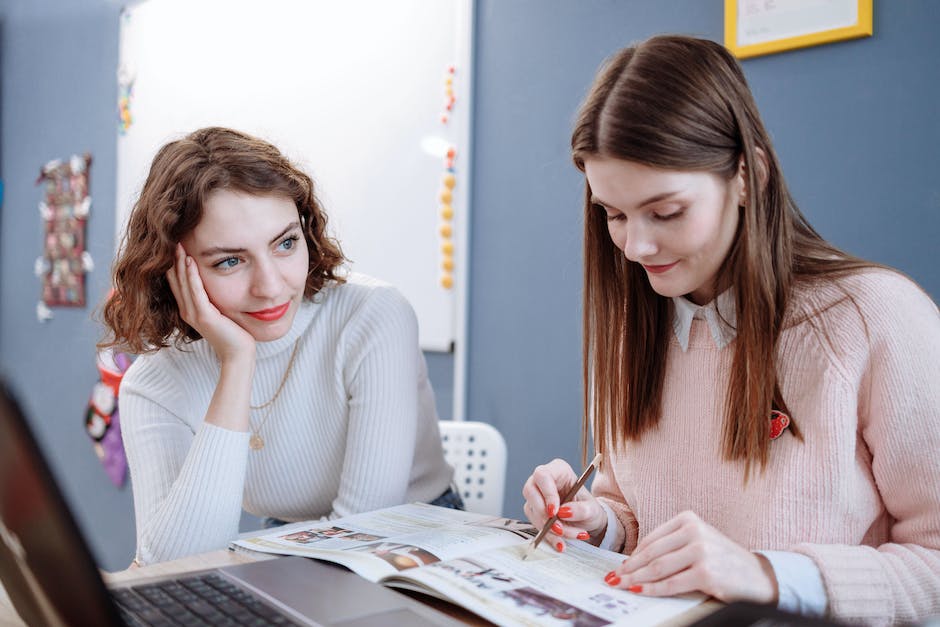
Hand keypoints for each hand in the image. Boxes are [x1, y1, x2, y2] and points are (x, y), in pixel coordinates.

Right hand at [165, 243, 254, 363]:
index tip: (176, 244)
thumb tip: (218, 283)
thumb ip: (214, 299)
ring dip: (179, 263)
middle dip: (173, 259)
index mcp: (190, 309)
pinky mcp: (204, 316)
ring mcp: (194, 314)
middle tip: (173, 238)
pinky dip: (191, 276)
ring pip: (183, 283)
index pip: (178, 282)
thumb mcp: (221, 311)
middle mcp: (188, 311)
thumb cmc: (234, 333)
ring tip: (178, 244)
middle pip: (176, 280)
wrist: (238, 354)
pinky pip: (195, 292)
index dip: (174, 264)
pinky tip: (189, 261)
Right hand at [522, 459, 607, 551]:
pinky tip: (561, 543)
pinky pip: (535, 524)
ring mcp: (536, 497)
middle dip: (543, 513)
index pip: (543, 475)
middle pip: (530, 491)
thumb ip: (582, 509)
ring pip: (532, 511)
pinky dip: (548, 536)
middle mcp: (543, 481)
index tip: (554, 511)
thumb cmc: (589, 509)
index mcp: (558, 470)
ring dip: (550, 528)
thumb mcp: (592, 509)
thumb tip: (565, 512)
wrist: (587, 522)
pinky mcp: (533, 512)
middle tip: (559, 528)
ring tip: (571, 535)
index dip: (546, 492)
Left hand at [604, 510, 777, 603]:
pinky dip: (653, 590)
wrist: (758, 576)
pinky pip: (671, 584)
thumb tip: (635, 561)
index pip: (652, 539)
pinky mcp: (706, 573)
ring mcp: (701, 551)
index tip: (620, 565)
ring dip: (636, 580)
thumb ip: (672, 545)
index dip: (633, 555)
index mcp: (689, 519)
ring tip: (622, 585)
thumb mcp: (699, 541)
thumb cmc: (723, 560)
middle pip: (651, 553)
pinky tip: (641, 592)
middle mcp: (695, 532)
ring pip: (658, 568)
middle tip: (614, 577)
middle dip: (630, 568)